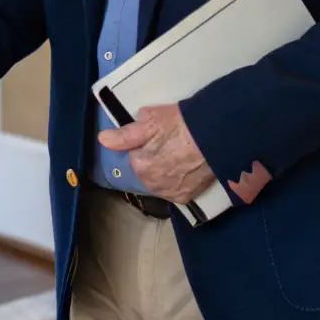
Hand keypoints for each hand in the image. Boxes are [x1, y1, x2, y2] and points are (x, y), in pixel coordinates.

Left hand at [97, 104, 215, 203]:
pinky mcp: (186, 198)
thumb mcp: (149, 121)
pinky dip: (178, 182)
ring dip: (164, 173)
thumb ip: (124, 135)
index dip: (145, 144)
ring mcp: (170, 193)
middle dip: (153, 160)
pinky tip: (186, 169)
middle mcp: (152, 185)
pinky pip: (174, 190)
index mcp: (139, 165)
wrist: (216, 137)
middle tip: (171, 145)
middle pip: (146, 171)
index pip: (134, 155)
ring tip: (179, 157)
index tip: (159, 136)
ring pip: (159, 182)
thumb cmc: (181, 124)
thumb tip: (103, 139)